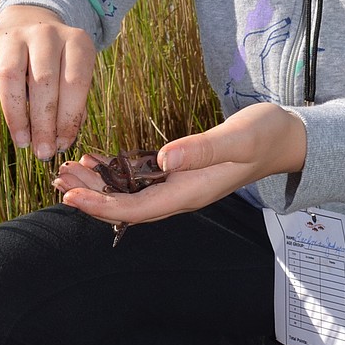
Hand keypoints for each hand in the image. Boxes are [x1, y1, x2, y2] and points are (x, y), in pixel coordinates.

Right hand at [0, 5, 95, 158]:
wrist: (30, 23)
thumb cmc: (57, 64)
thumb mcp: (74, 75)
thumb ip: (73, 104)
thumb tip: (61, 141)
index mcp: (75, 41)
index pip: (76, 81)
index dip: (70, 118)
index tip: (63, 144)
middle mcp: (44, 32)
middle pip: (43, 81)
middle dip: (43, 123)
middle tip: (43, 152)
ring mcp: (12, 35)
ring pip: (9, 77)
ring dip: (16, 116)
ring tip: (22, 142)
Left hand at [52, 103, 306, 225]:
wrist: (286, 138)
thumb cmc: (265, 135)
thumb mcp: (238, 139)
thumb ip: (203, 149)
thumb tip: (164, 159)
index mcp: (191, 193)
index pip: (137, 209)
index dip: (102, 207)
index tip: (72, 199)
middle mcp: (181, 194)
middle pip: (126, 205)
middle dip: (91, 197)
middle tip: (58, 180)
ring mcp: (180, 184)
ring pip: (130, 193)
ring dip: (98, 185)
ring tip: (67, 171)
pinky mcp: (181, 170)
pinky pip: (142, 178)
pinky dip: (116, 171)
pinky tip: (96, 161)